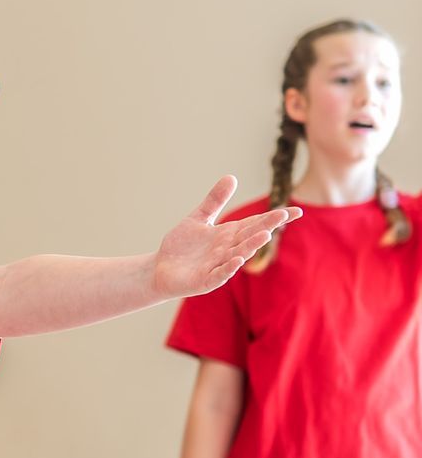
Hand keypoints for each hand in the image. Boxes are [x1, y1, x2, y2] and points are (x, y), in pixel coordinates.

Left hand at [153, 178, 298, 298]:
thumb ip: (214, 201)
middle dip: (266, 226)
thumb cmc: (182, 246)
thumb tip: (232, 176)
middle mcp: (228, 250)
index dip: (275, 218)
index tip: (296, 211)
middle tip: (283, 215)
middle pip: (250, 237)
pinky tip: (237, 260)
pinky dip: (229, 268)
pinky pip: (220, 274)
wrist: (160, 270)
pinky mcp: (205, 281)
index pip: (256, 223)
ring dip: (251, 246)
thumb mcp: (198, 218)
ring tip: (264, 235)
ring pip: (239, 255)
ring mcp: (218, 266)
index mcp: (229, 234)